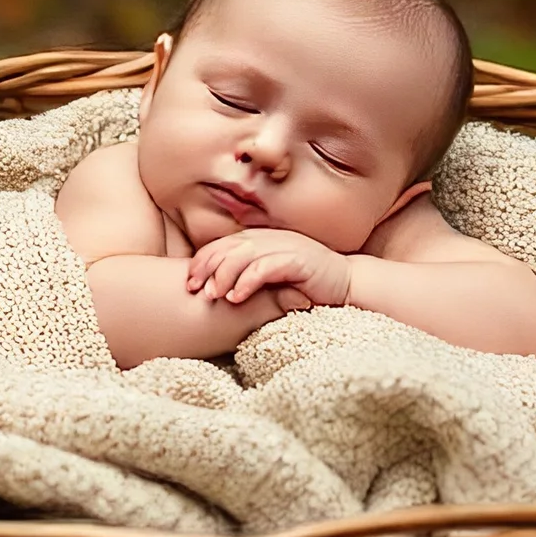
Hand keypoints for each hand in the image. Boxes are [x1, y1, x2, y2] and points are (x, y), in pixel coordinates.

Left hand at [186, 227, 354, 312]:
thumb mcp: (270, 279)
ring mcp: (284, 247)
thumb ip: (247, 276)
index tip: (188, 284)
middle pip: (227, 248)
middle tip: (193, 290)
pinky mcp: (298, 261)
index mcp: (259, 240)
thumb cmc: (305, 285)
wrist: (346, 285)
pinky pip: (266, 268)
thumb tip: (214, 289)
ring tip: (213, 295)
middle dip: (206, 268)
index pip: (221, 246)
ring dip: (224, 276)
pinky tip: (236, 297)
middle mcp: (269, 239)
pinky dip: (248, 281)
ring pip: (243, 256)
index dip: (201, 263)